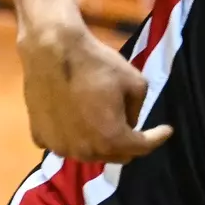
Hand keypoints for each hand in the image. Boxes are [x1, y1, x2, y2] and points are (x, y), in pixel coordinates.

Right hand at [18, 21, 167, 162]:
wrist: (51, 49)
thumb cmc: (95, 64)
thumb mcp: (135, 83)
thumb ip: (136, 111)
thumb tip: (127, 121)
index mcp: (112, 138)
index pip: (142, 147)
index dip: (157, 137)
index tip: (166, 129)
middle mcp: (85, 150)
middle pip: (114, 156)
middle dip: (125, 143)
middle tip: (128, 125)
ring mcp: (58, 145)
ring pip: (86, 153)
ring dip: (96, 142)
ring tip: (98, 123)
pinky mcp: (39, 134)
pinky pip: (61, 144)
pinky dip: (69, 137)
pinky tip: (71, 121)